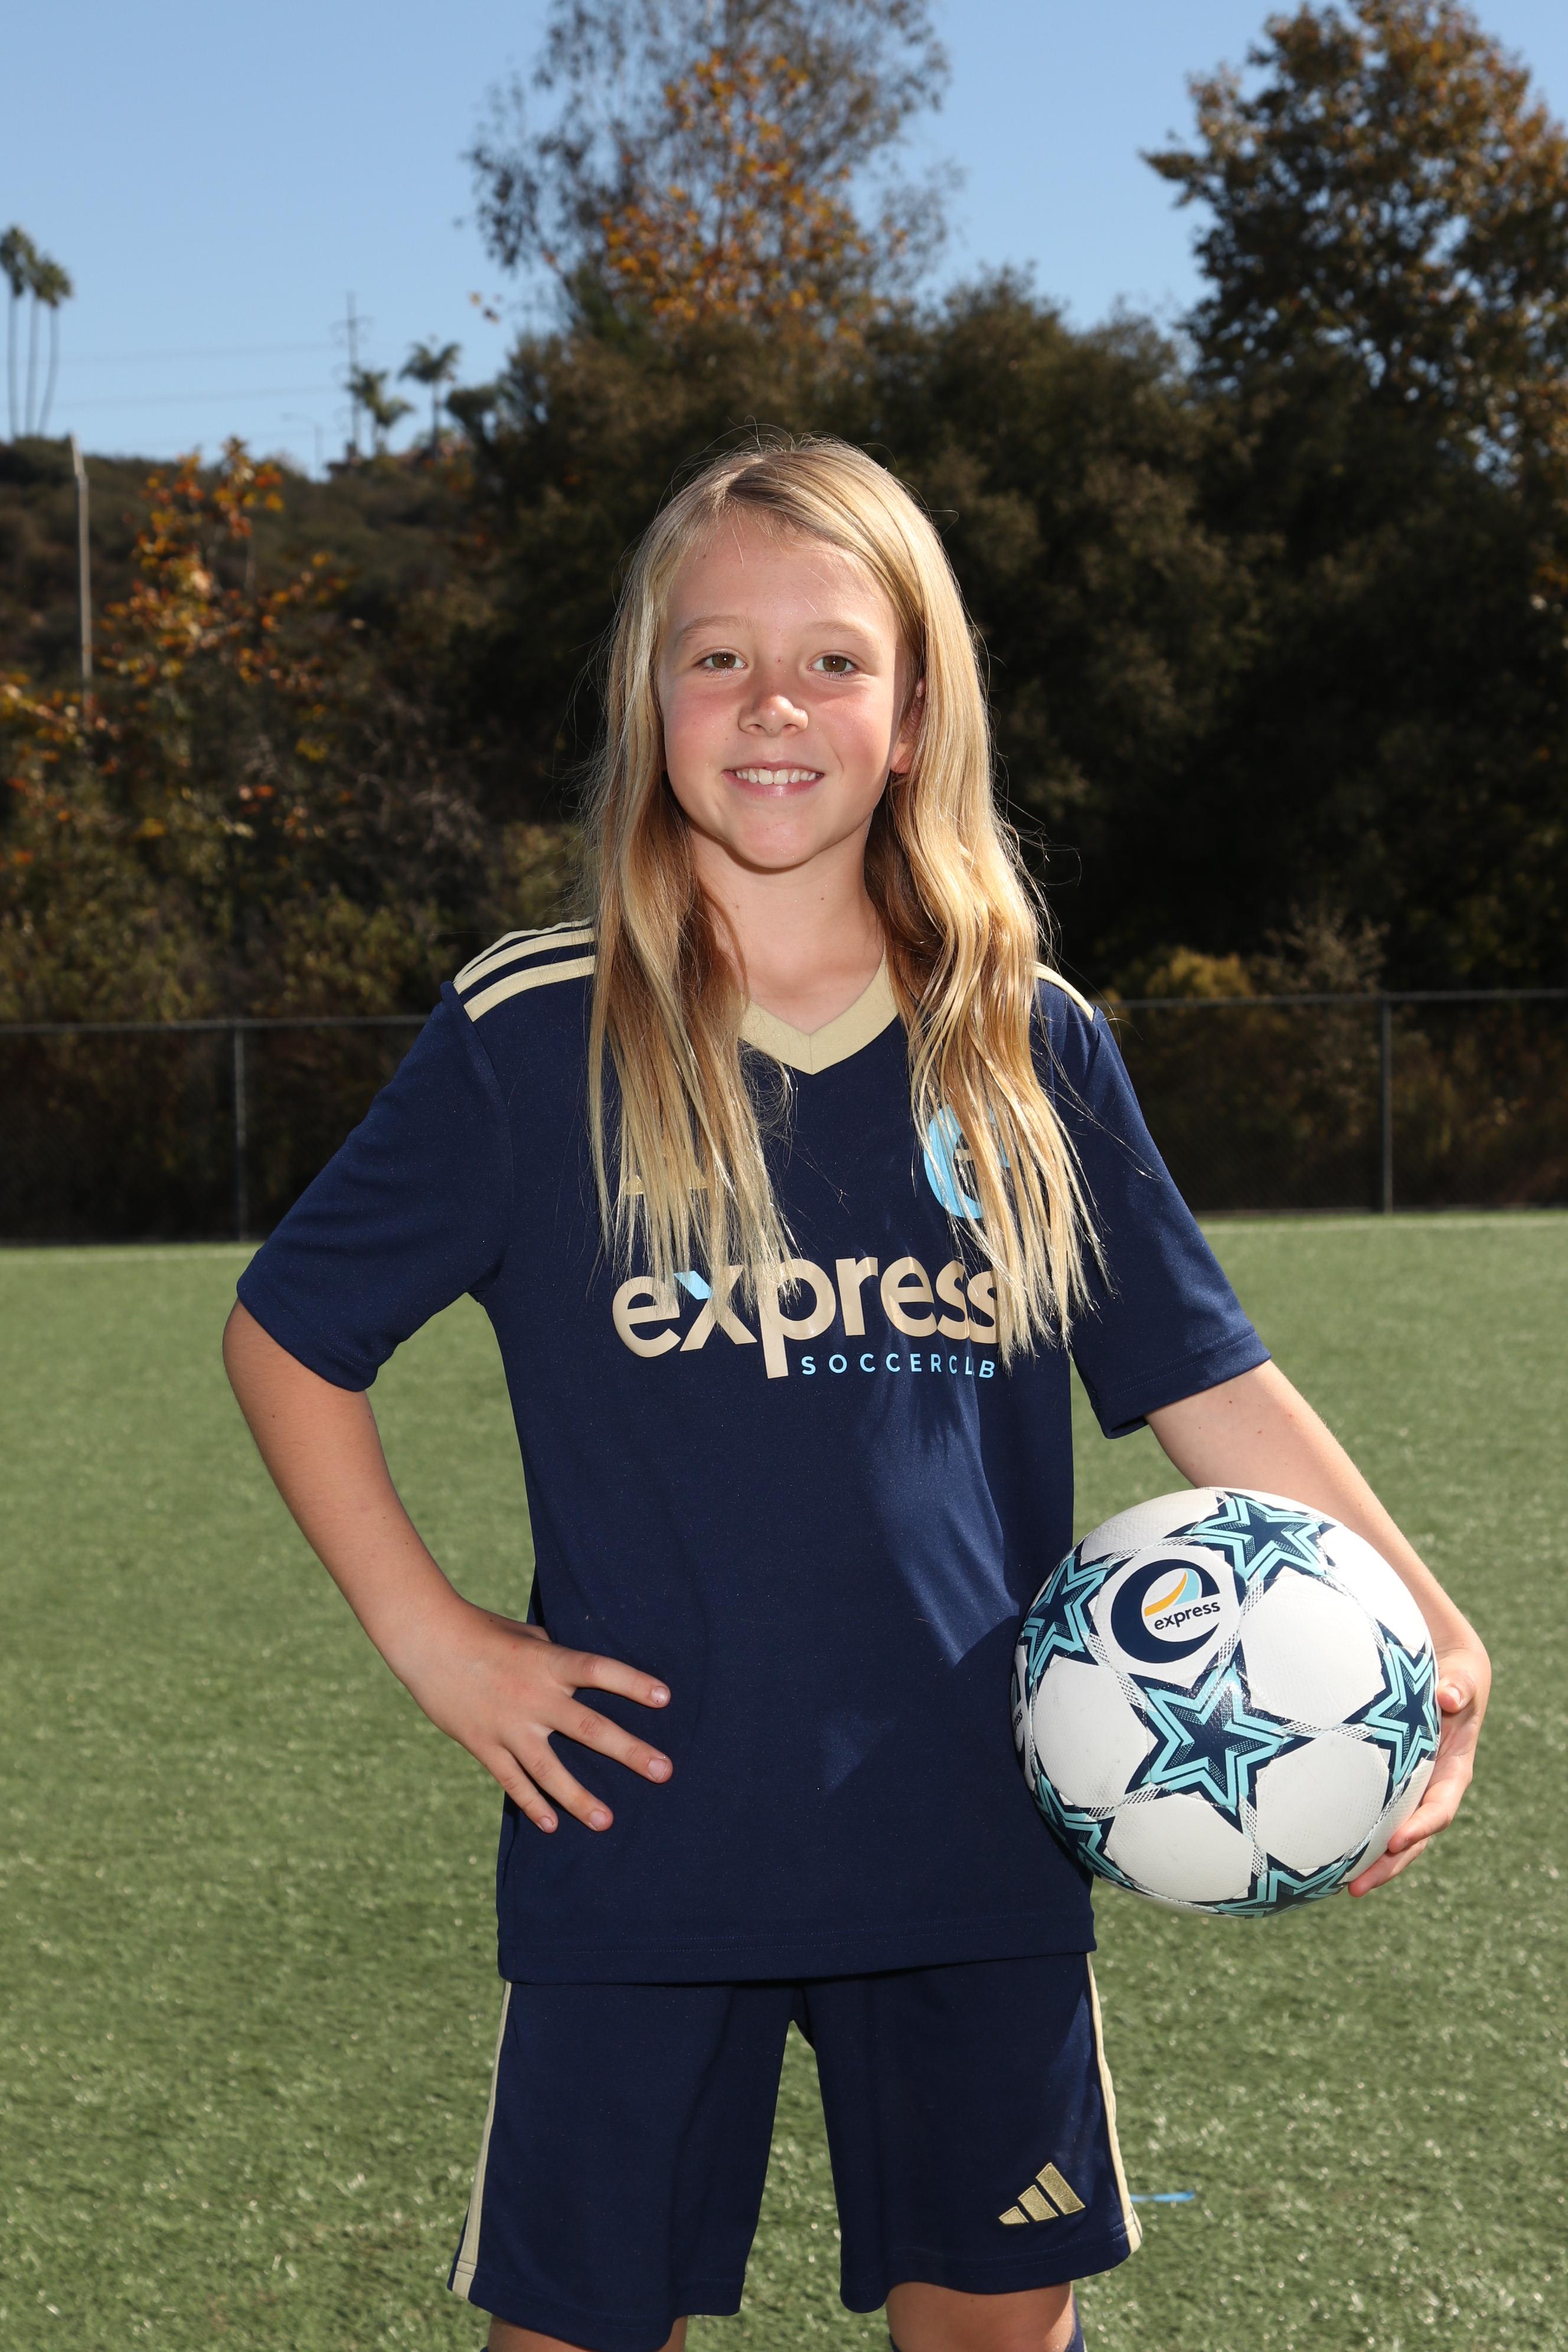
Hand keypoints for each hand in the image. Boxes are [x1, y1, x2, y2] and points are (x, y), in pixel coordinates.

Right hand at [400, 1599, 672, 1834]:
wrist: (429, 1642)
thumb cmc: (484, 1631)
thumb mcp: (529, 1636)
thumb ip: (558, 1656)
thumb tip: (588, 1672)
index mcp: (549, 1663)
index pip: (599, 1671)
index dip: (632, 1683)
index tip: (666, 1698)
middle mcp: (534, 1697)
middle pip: (589, 1727)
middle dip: (629, 1751)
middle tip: (663, 1771)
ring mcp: (508, 1725)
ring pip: (549, 1769)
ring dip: (580, 1797)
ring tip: (607, 1821)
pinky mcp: (483, 1744)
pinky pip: (512, 1780)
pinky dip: (532, 1803)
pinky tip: (553, 1825)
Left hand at [1346, 1633, 1489, 1895]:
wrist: (1446, 1670)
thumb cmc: (1456, 1672)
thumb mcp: (1465, 1675)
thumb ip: (1460, 1686)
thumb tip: (1449, 1697)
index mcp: (1453, 1771)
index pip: (1439, 1809)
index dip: (1420, 1828)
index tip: (1397, 1843)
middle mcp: (1429, 1788)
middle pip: (1411, 1838)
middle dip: (1386, 1866)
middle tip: (1354, 1888)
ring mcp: (1406, 1788)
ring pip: (1386, 1832)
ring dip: (1363, 1859)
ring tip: (1328, 1883)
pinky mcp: (1383, 1780)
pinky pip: (1367, 1809)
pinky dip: (1347, 1827)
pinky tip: (1313, 1843)